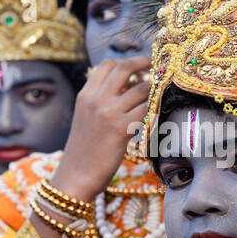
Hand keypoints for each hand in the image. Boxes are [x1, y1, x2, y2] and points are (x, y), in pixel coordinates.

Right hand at [50, 56, 150, 201]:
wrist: (75, 177)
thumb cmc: (83, 151)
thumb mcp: (85, 119)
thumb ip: (100, 101)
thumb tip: (126, 90)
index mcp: (85, 95)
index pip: (107, 65)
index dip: (127, 61)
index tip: (141, 64)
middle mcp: (96, 100)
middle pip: (124, 68)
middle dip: (145, 62)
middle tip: (157, 66)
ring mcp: (108, 113)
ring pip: (141, 89)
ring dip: (155, 89)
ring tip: (161, 93)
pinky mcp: (121, 129)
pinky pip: (147, 110)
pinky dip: (156, 108)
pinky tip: (160, 112)